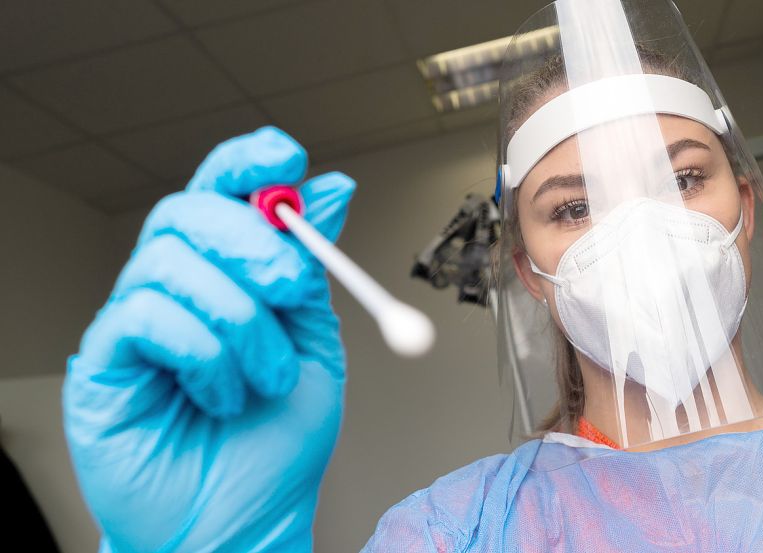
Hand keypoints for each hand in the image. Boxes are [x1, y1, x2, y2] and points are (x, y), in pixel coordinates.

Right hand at [63, 126, 353, 551]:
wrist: (242, 520)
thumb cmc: (275, 440)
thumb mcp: (313, 342)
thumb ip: (311, 270)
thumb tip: (328, 187)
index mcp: (226, 274)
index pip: (220, 191)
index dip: (247, 162)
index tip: (288, 157)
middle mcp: (174, 286)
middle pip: (187, 211)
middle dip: (250, 239)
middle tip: (289, 288)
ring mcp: (134, 321)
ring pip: (171, 263)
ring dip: (239, 321)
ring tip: (263, 377)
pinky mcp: (104, 362)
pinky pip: (145, 316)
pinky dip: (202, 352)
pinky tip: (218, 395)